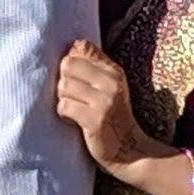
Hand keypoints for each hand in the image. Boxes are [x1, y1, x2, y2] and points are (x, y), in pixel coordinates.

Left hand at [54, 43, 168, 181]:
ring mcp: (104, 101)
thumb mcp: (109, 87)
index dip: (71, 66)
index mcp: (114, 71)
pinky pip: (64, 106)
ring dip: (64, 100)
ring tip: (76, 110)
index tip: (78, 82)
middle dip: (64, 82)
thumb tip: (75, 44)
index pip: (80, 49)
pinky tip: (74, 121)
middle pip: (67, 65)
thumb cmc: (113, 117)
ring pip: (63, 86)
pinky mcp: (95, 119)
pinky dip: (64, 114)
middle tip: (74, 98)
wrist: (130, 150)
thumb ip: (93, 65)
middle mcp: (111, 82)